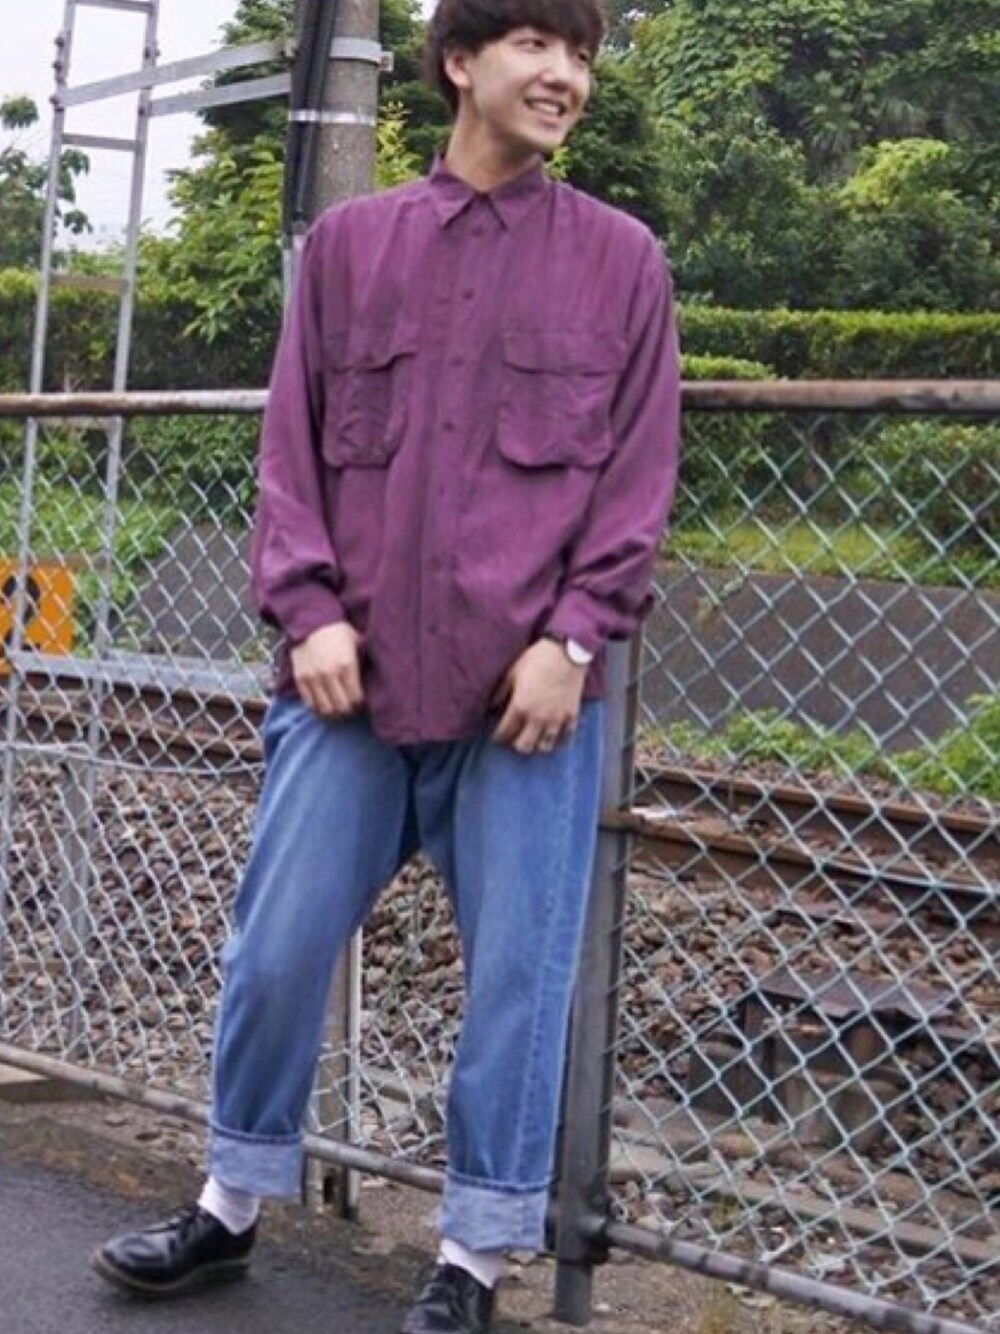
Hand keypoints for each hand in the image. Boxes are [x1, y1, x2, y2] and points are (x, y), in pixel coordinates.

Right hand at [290, 622, 364, 718]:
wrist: (310, 620)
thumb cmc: (338, 631)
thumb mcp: (358, 641)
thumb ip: (366, 659)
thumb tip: (379, 675)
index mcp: (347, 665)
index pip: (356, 698)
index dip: (361, 704)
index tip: (361, 701)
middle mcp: (329, 673)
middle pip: (342, 707)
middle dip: (349, 710)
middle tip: (351, 706)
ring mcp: (313, 677)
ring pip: (326, 709)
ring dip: (334, 712)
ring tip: (338, 707)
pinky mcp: (300, 679)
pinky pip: (310, 704)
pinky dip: (318, 707)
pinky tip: (325, 702)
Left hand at [492, 638, 587, 755]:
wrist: (566, 651)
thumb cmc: (537, 659)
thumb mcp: (512, 673)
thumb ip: (500, 692)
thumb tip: (491, 706)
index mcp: (520, 707)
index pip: (504, 733)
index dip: (498, 737)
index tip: (497, 736)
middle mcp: (537, 718)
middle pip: (524, 746)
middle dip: (515, 744)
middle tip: (514, 737)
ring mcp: (556, 719)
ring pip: (544, 747)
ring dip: (536, 744)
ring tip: (533, 738)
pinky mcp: (572, 716)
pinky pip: (565, 737)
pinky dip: (557, 739)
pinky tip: (552, 734)